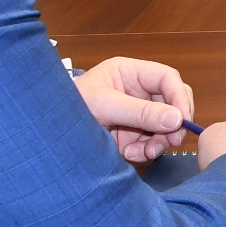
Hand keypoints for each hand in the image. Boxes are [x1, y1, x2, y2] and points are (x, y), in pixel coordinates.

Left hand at [75, 56, 192, 160]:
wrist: (43, 135)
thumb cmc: (67, 109)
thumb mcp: (105, 107)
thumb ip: (141, 112)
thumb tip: (177, 120)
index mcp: (129, 72)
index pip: (168, 79)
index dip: (180, 98)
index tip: (182, 121)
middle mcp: (136, 90)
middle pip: (171, 103)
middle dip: (170, 124)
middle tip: (169, 143)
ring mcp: (133, 111)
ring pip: (163, 125)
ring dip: (157, 142)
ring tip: (141, 154)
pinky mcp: (129, 131)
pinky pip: (149, 140)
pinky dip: (144, 150)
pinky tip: (129, 154)